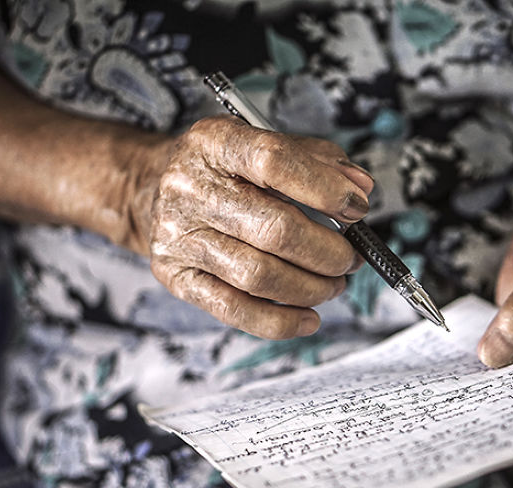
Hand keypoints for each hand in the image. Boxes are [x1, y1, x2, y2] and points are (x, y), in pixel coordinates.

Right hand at [129, 117, 373, 338]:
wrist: (153, 187)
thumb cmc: (224, 169)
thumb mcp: (265, 144)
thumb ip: (318, 160)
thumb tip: (359, 187)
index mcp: (215, 142)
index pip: (274, 162)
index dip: (325, 189)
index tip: (356, 208)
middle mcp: (190, 188)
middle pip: (274, 229)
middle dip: (327, 252)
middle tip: (350, 258)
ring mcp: (179, 236)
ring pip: (258, 276)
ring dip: (311, 287)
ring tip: (333, 284)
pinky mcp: (176, 277)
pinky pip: (234, 310)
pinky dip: (280, 321)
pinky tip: (308, 317)